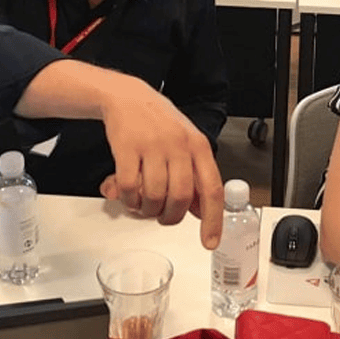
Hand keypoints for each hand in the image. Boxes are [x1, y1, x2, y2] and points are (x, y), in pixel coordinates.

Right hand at [97, 77, 223, 249]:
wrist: (127, 96)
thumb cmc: (159, 122)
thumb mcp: (186, 143)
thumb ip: (195, 175)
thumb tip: (200, 211)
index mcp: (198, 146)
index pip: (212, 189)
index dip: (213, 220)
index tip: (210, 241)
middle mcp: (178, 145)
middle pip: (180, 198)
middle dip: (170, 216)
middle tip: (162, 216)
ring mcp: (152, 146)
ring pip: (154, 196)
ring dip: (147, 210)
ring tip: (143, 204)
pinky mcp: (126, 148)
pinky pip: (128, 187)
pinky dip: (127, 199)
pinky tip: (128, 195)